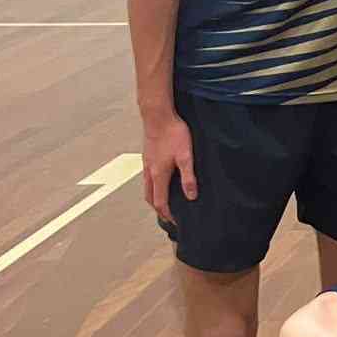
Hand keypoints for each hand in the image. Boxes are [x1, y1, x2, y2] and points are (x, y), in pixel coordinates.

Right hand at [142, 111, 197, 229]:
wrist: (158, 115)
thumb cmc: (173, 134)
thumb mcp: (186, 156)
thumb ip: (188, 177)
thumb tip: (191, 196)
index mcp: (158, 175)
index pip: (160, 202)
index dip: (168, 214)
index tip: (176, 222)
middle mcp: (149, 172)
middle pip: (150, 198)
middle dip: (159, 209)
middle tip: (169, 216)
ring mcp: (146, 164)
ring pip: (147, 188)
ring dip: (154, 198)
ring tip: (165, 202)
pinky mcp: (147, 156)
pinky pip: (147, 177)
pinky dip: (153, 186)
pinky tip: (161, 181)